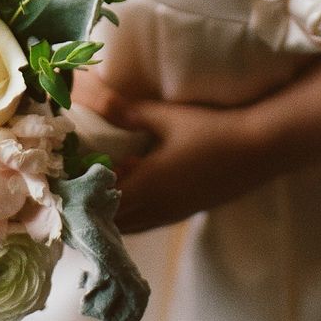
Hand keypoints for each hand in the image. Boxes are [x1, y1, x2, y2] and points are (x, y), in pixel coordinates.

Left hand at [69, 74, 268, 233]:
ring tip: (97, 187)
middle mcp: (156, 208)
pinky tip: (131, 189)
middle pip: (110, 223)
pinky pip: (146, 221)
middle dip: (90, 208)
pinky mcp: (183, 212)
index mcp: (147, 187)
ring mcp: (171, 214)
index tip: (62, 183)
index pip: (99, 205)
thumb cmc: (211, 130)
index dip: (78, 198)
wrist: (257, 149)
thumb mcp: (165, 117)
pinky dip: (130, 213)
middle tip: (74, 184)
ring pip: (129, 226)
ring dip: (110, 213)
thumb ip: (126, 110)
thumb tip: (89, 94)